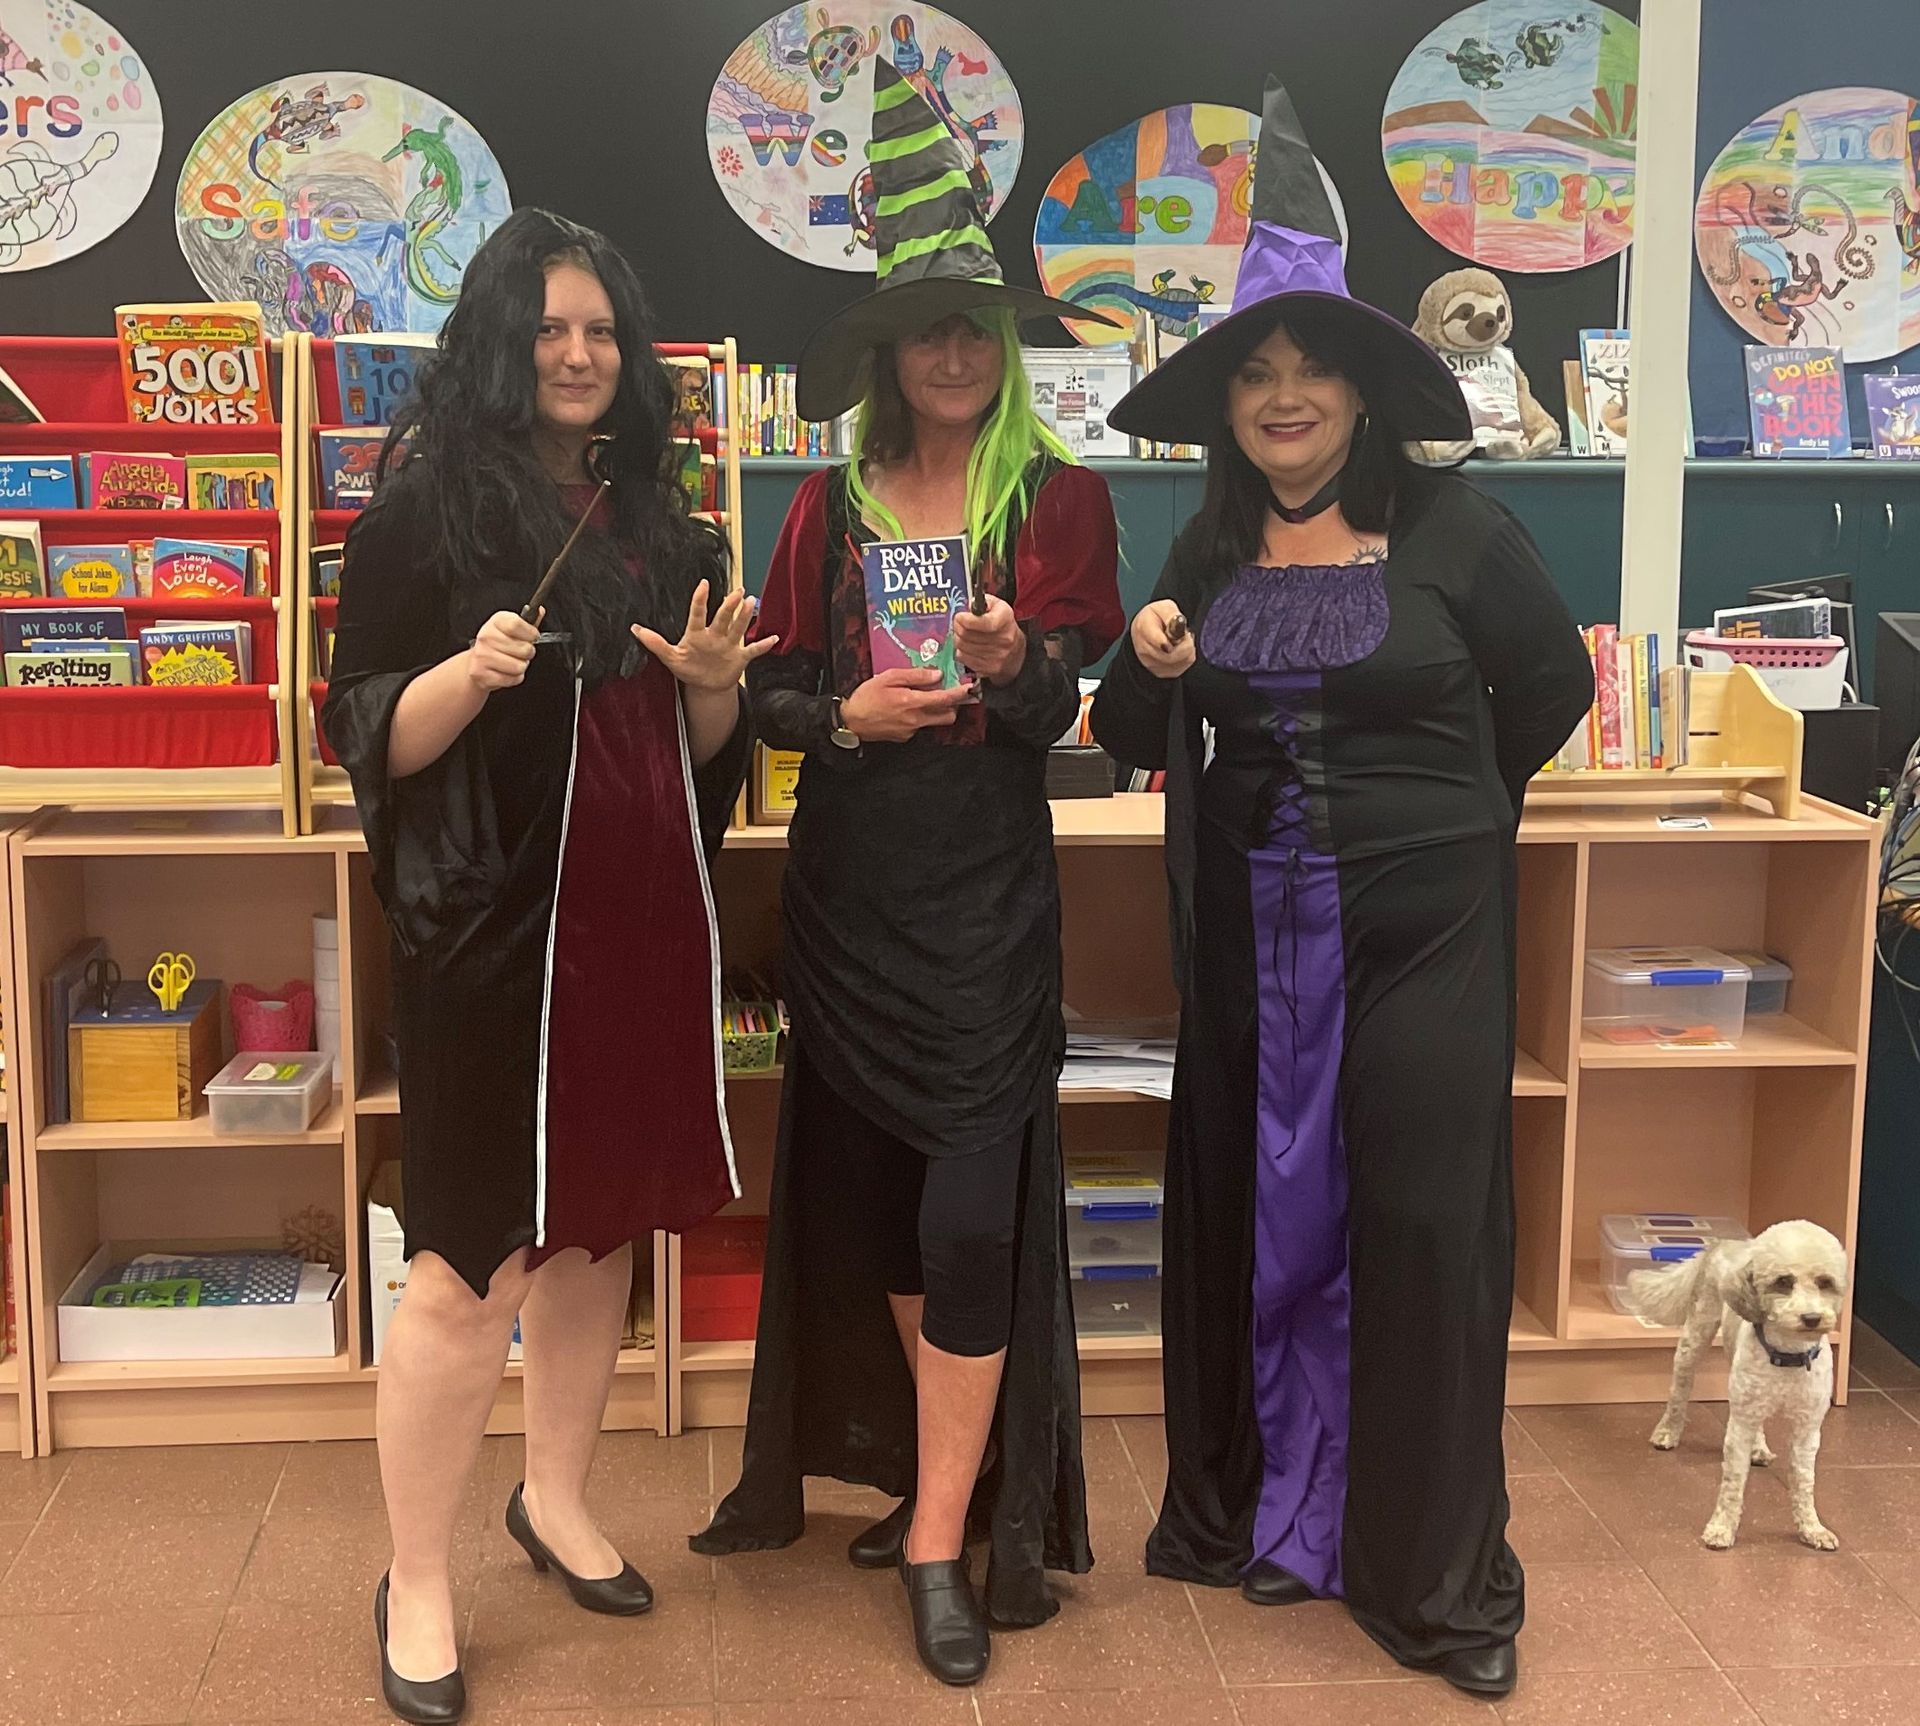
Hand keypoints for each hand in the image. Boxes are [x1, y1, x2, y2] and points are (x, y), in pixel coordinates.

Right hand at [467, 609, 539, 691]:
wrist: (475, 663)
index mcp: (495, 622)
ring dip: (521, 666)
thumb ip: (528, 621)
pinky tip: (506, 671)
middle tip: (520, 652)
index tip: (532, 636)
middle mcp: (486, 637)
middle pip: (524, 648)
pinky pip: (512, 679)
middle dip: (528, 653)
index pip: (517, 624)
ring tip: (512, 661)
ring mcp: (482, 656)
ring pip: (519, 666)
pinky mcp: (482, 674)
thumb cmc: (497, 644)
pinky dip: (514, 678)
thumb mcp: (511, 628)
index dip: (531, 633)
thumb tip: (540, 611)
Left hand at [632, 582, 778, 692]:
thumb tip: (634, 629)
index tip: (703, 584)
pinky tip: (773, 638)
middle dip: (729, 605)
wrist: (706, 686)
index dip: (700, 599)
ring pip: (738, 627)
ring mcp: (729, 645)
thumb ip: (655, 643)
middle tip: (737, 591)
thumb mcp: (670, 658)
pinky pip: (753, 650)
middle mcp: (715, 635)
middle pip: (723, 617)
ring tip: (751, 602)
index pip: (698, 613)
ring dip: (745, 616)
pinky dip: (763, 645)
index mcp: (697, 634)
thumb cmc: (688, 668)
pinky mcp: (740, 657)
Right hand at [840, 666, 970, 742]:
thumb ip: (914, 676)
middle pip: (947, 716)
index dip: (960, 693)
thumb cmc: (867, 697)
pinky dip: (919, 717)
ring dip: (935, 711)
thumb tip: (936, 675)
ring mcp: (912, 730)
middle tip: (947, 693)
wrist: (851, 721)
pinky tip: (904, 709)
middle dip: (952, 706)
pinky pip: (920, 726)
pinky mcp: (905, 737)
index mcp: (912, 702)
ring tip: (920, 698)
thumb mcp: (888, 677)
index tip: (970, 687)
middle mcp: (916, 719)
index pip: (944, 699)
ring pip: (934, 721)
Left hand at [952, 594, 1026, 684]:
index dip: (965, 619)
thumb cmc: (1003, 625)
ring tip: (964, 634)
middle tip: (959, 623)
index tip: (960, 616)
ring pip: (962, 646)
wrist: (1016, 651)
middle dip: (958, 626)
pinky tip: (968, 646)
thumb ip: (981, 601)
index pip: (981, 622)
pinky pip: (963, 657)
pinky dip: (961, 651)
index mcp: (1005, 620)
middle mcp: (1003, 640)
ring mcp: (996, 656)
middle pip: (967, 634)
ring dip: (958, 638)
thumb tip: (967, 607)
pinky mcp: (988, 668)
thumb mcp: (998, 606)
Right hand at [1132, 600, 1194, 679]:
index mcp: (1142, 627)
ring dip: (1186, 651)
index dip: (1172, 641)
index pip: (1157, 641)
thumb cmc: (1157, 617)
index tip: (1180, 636)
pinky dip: (1185, 659)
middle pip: (1170, 655)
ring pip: (1178, 662)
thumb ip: (1171, 614)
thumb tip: (1178, 626)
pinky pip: (1180, 669)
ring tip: (1181, 641)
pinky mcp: (1158, 672)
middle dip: (1185, 644)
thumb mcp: (1165, 607)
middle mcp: (1142, 648)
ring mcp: (1149, 663)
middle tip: (1185, 634)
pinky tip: (1180, 650)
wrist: (1150, 628)